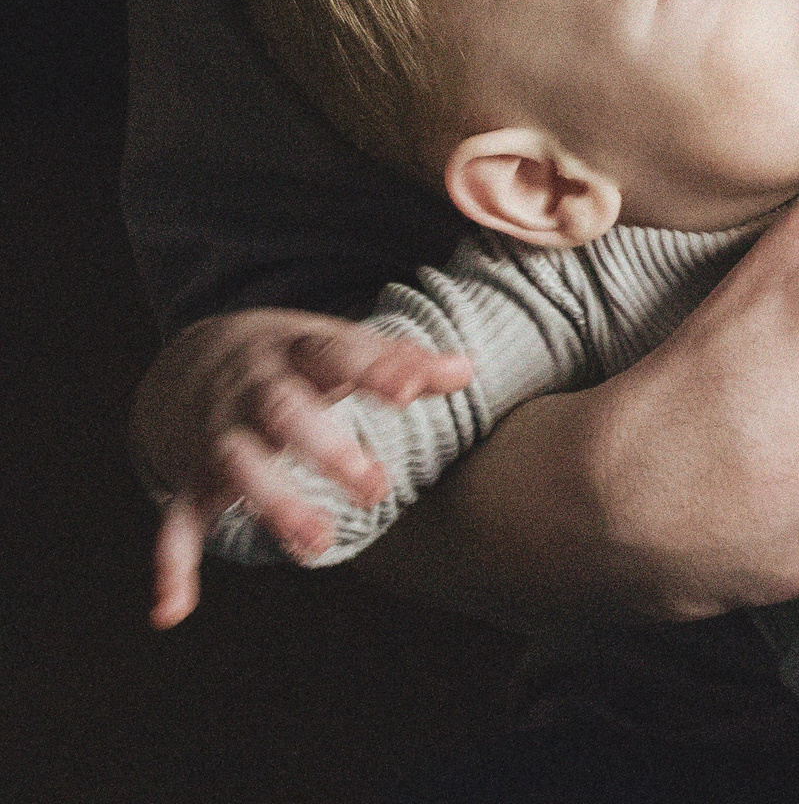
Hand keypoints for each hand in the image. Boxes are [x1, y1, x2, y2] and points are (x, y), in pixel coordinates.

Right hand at [130, 310, 472, 626]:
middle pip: (284, 413)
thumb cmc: (294, 359)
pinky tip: (174, 611)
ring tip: (318, 545)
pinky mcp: (193, 481)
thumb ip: (400, 362)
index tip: (411, 390)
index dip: (373, 370)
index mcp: (297, 352)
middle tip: (378, 489)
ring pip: (239, 467)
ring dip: (274, 506)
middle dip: (326, 448)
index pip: (336, 355)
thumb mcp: (340, 347)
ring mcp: (218, 436)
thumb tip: (466, 371)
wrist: (193, 358)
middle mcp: (251, 392)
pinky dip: (173, 566)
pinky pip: (177, 524)